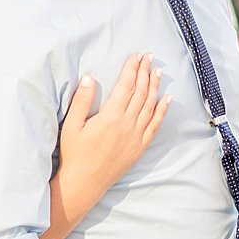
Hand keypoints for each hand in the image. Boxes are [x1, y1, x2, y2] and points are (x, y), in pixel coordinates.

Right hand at [58, 53, 170, 196]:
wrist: (84, 182)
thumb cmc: (74, 154)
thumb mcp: (72, 125)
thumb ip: (82, 101)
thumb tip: (90, 78)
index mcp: (110, 116)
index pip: (125, 86)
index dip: (132, 69)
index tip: (136, 56)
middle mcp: (127, 124)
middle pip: (140, 92)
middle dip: (145, 72)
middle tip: (149, 57)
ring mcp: (136, 136)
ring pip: (149, 106)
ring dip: (155, 86)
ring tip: (158, 71)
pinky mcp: (139, 147)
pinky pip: (155, 125)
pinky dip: (162, 111)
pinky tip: (167, 99)